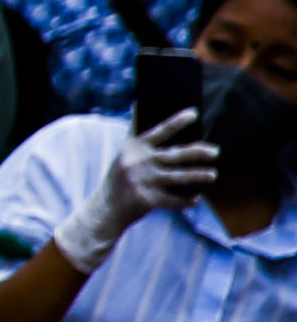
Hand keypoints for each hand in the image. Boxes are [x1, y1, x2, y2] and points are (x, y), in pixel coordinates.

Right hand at [56, 110, 218, 269]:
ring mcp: (142, 181)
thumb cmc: (122, 180)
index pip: (160, 131)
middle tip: (215, 151)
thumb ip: (144, 146)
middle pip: (175, 155)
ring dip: (198, 176)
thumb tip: (168, 133)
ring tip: (212, 174)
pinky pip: (173, 199)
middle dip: (198, 152)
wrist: (105, 208)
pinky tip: (195, 200)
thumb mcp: (125, 158)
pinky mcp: (146, 199)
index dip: (177, 121)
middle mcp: (138, 162)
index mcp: (134, 148)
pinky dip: (186, 201)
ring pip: (178, 177)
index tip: (194, 113)